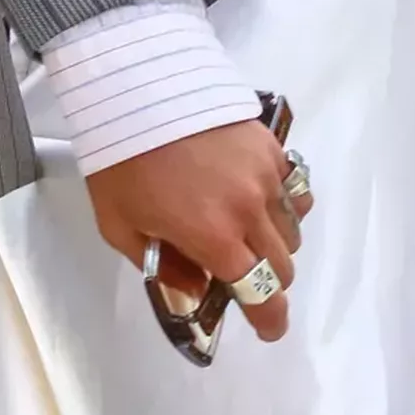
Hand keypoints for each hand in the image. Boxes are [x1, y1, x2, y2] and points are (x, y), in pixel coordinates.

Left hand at [85, 120, 305, 342]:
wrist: (136, 86)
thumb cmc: (120, 159)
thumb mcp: (121, 226)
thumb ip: (162, 266)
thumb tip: (198, 289)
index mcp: (213, 235)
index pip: (260, 292)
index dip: (269, 319)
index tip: (268, 328)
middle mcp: (250, 209)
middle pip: (282, 267)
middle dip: (266, 282)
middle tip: (239, 274)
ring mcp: (266, 176)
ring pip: (294, 230)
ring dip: (276, 244)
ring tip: (246, 234)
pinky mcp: (271, 148)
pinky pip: (295, 191)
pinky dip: (285, 206)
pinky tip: (260, 201)